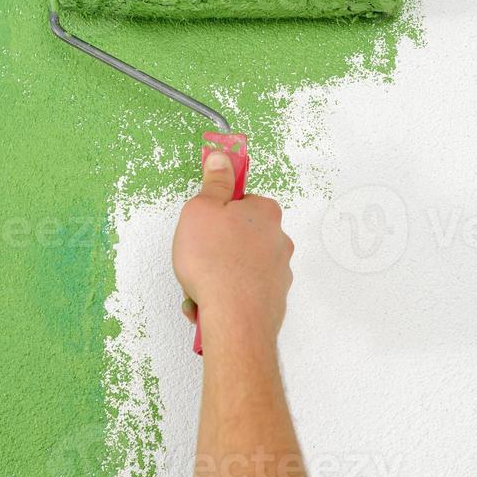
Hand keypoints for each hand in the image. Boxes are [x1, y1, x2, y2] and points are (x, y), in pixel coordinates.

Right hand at [172, 151, 293, 339]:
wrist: (234, 317)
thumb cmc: (215, 262)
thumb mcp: (202, 209)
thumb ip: (214, 182)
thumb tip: (221, 158)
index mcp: (265, 213)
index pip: (243, 201)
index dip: (219, 210)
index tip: (205, 220)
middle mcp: (279, 240)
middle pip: (242, 236)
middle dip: (216, 247)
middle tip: (196, 256)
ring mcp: (279, 272)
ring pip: (241, 267)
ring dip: (218, 275)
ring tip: (198, 287)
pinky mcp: (273, 300)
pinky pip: (244, 292)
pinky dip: (226, 296)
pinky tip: (208, 303)